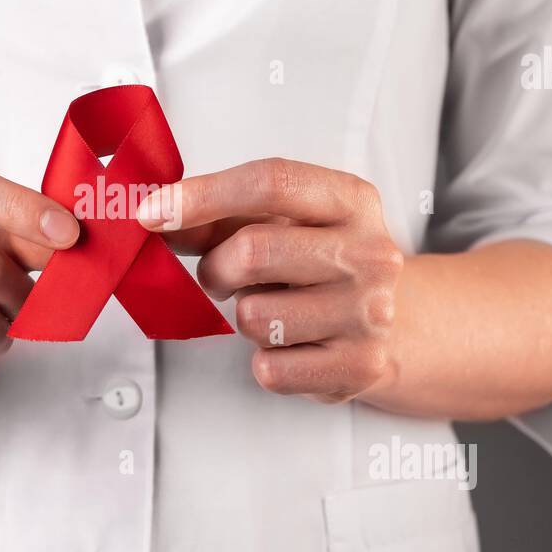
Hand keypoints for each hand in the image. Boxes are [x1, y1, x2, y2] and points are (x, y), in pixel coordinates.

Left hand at [138, 158, 402, 403]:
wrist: (399, 325)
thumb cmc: (322, 264)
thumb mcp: (281, 224)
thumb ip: (219, 217)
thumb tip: (156, 217)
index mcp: (352, 200)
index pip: (271, 182)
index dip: (202, 196)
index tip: (152, 213)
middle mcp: (371, 253)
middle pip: (252, 250)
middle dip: (217, 268)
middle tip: (223, 276)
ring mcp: (370, 313)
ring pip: (254, 317)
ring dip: (246, 318)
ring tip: (276, 311)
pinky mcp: (360, 367)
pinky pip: (271, 369)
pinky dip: (267, 361)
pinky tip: (293, 346)